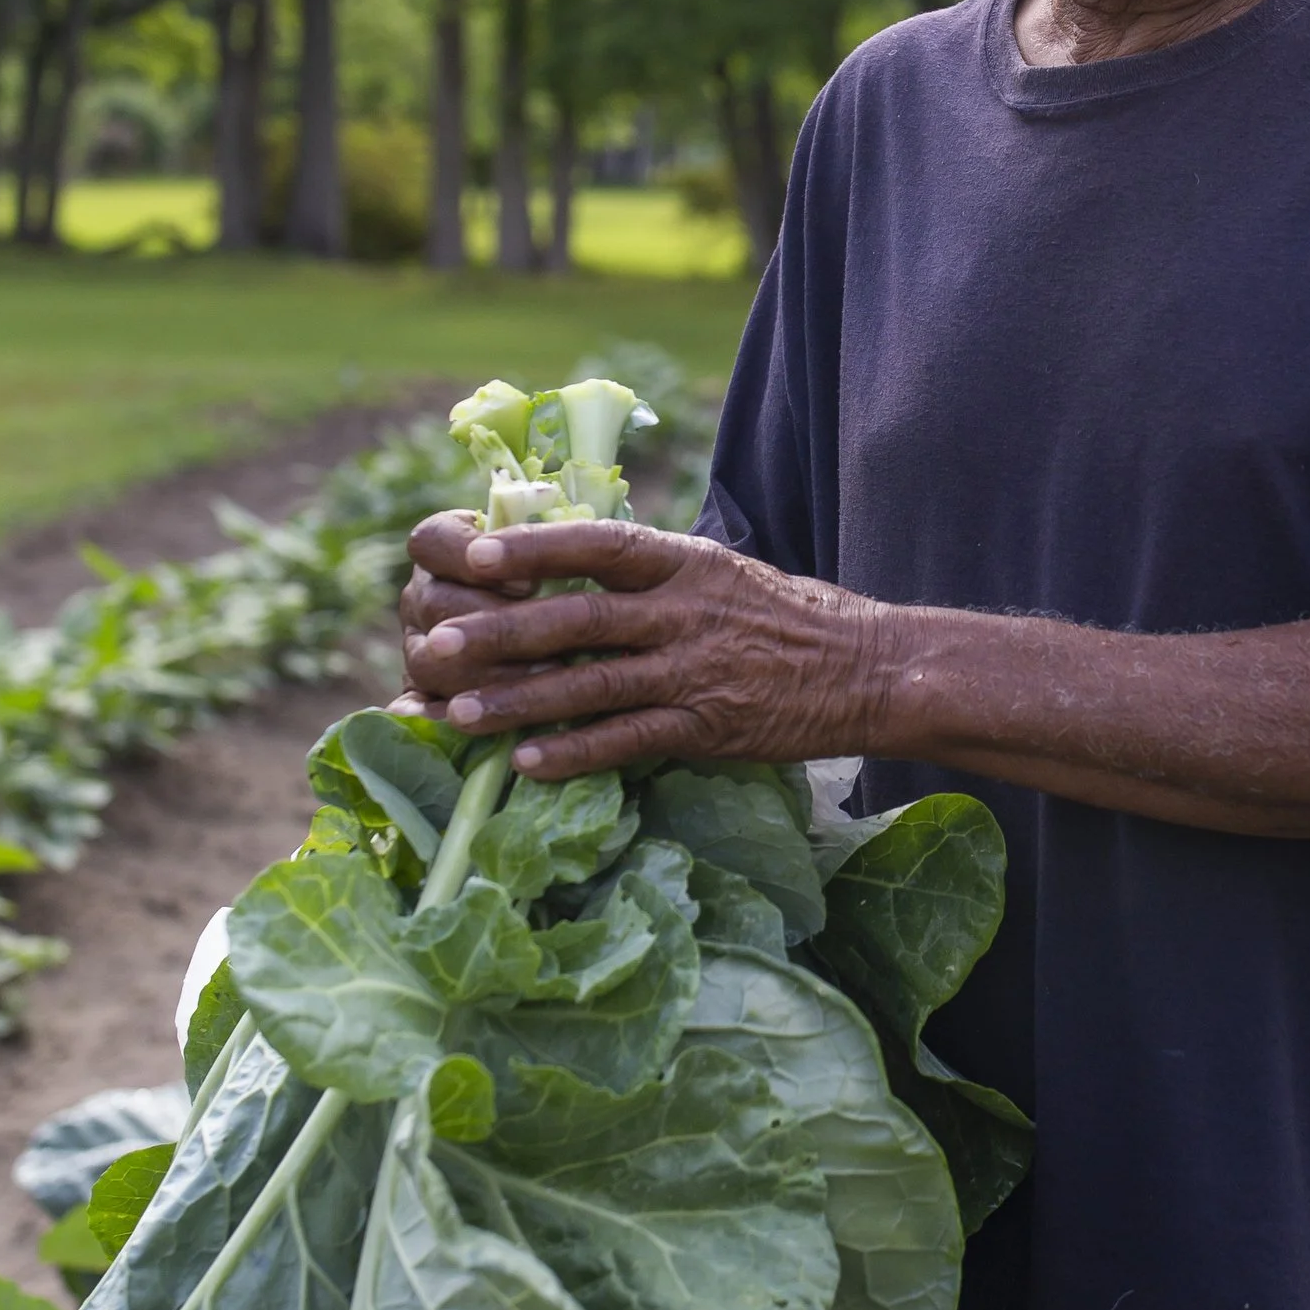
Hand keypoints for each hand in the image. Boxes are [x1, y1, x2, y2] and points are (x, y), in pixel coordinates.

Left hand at [398, 512, 896, 777]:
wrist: (872, 670)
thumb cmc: (792, 618)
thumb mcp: (726, 573)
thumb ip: (658, 574)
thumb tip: (579, 562)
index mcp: (689, 563)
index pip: (600, 545)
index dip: (533, 547)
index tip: (471, 552)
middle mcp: (686, 613)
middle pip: (579, 619)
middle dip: (502, 632)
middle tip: (438, 643)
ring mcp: (696, 673)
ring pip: (590, 686)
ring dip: (519, 701)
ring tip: (456, 713)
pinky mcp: (709, 728)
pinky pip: (628, 741)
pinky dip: (574, 753)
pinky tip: (525, 764)